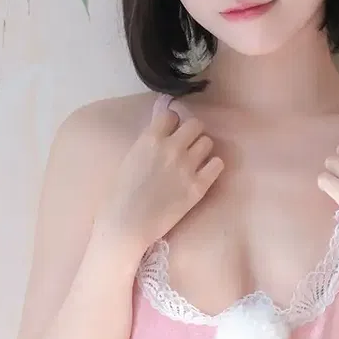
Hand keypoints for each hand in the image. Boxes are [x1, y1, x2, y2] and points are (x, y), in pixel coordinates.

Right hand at [103, 101, 223, 249]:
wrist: (128, 224)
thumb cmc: (121, 194)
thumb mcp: (131, 158)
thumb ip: (148, 142)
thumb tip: (162, 129)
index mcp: (150, 139)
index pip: (171, 114)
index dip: (172, 123)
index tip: (171, 131)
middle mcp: (172, 148)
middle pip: (195, 124)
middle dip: (191, 133)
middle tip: (186, 146)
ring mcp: (187, 166)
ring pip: (208, 142)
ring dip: (202, 149)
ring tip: (194, 161)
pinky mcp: (199, 186)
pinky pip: (218, 164)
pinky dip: (212, 166)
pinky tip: (203, 173)